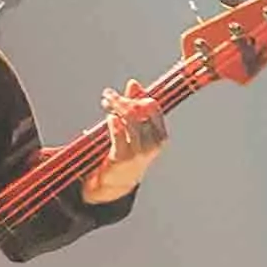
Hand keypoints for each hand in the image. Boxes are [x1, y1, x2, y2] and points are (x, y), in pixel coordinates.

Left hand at [82, 84, 167, 204]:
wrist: (118, 182)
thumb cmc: (127, 151)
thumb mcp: (134, 129)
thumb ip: (134, 106)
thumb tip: (133, 83)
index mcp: (160, 135)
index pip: (152, 107)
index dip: (137, 96)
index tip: (123, 93)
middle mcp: (153, 143)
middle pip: (139, 111)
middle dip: (123, 100)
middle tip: (108, 95)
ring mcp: (139, 151)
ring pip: (128, 120)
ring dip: (116, 107)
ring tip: (106, 101)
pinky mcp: (123, 157)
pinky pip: (118, 134)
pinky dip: (114, 123)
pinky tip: (110, 116)